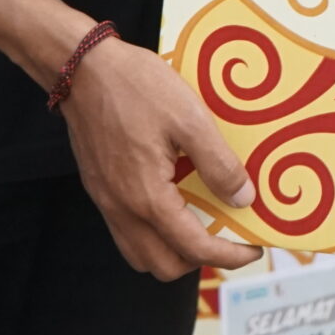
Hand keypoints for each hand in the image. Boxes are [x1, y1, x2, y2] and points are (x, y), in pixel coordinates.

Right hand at [62, 33, 259, 279]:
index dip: (229, 256)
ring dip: (174, 251)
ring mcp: (107, 201)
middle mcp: (122, 209)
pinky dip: (154, 233)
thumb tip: (243, 198)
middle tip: (227, 235)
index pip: (194, 248)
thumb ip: (218, 163)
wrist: (82, 68)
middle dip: (200, 260)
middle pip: (164, 266)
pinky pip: (127, 232)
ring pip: (141, 254)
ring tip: (201, 223)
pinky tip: (172, 202)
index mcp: (147, 196)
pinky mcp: (100, 188)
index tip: (252, 248)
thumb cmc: (136, 86)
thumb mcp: (189, 118)